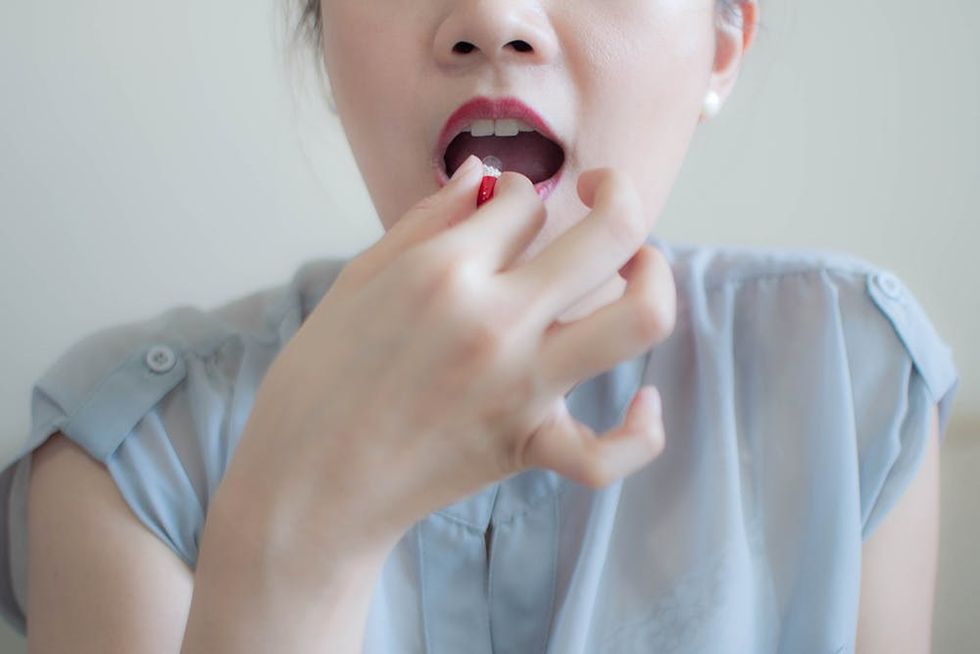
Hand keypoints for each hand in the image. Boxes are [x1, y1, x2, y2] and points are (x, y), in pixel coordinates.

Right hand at [215, 154, 676, 583]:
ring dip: (655, 280)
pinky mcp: (526, 448)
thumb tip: (481, 176)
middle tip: (604, 196)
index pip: (523, 201)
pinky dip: (640, 432)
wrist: (305, 485)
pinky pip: (608, 454)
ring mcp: (520, 387)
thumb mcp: (357, 280)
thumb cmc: (317, 381)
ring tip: (640, 267)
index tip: (505, 208)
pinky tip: (645, 403)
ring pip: (639, 319)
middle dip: (617, 195)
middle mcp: (494, 320)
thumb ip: (426, 221)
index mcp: (442, 270)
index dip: (519, 194)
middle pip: (609, 232)